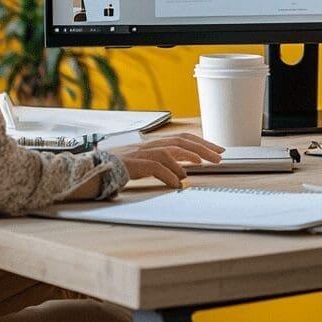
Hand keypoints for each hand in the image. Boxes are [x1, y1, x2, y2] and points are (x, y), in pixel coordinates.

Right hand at [110, 133, 224, 188]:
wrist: (102, 170)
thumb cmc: (127, 168)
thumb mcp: (151, 164)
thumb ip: (167, 164)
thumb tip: (184, 175)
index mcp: (157, 143)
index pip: (184, 138)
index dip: (203, 143)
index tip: (218, 150)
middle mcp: (152, 144)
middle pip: (182, 141)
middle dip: (202, 148)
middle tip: (219, 157)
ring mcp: (144, 153)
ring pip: (171, 149)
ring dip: (189, 156)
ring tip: (202, 163)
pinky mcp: (137, 164)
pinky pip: (157, 167)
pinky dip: (169, 174)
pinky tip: (178, 183)